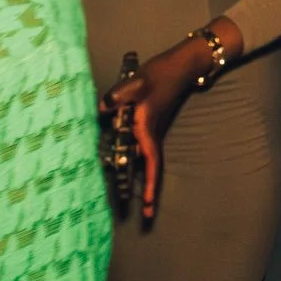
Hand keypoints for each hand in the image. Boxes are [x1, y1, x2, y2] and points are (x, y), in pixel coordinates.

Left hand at [100, 30, 233, 220]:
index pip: (150, 162)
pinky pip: (140, 147)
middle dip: (147, 190)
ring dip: (139, 178)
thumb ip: (117, 96)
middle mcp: (151, 133)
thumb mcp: (136, 82)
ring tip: (131, 198)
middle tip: (145, 215)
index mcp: (147, 127)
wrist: (180, 65)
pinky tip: (123, 163)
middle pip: (148, 167)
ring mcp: (151, 130)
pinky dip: (134, 159)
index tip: (148, 207)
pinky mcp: (148, 123)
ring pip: (144, 159)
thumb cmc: (160, 74)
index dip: (150, 185)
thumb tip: (100, 110)